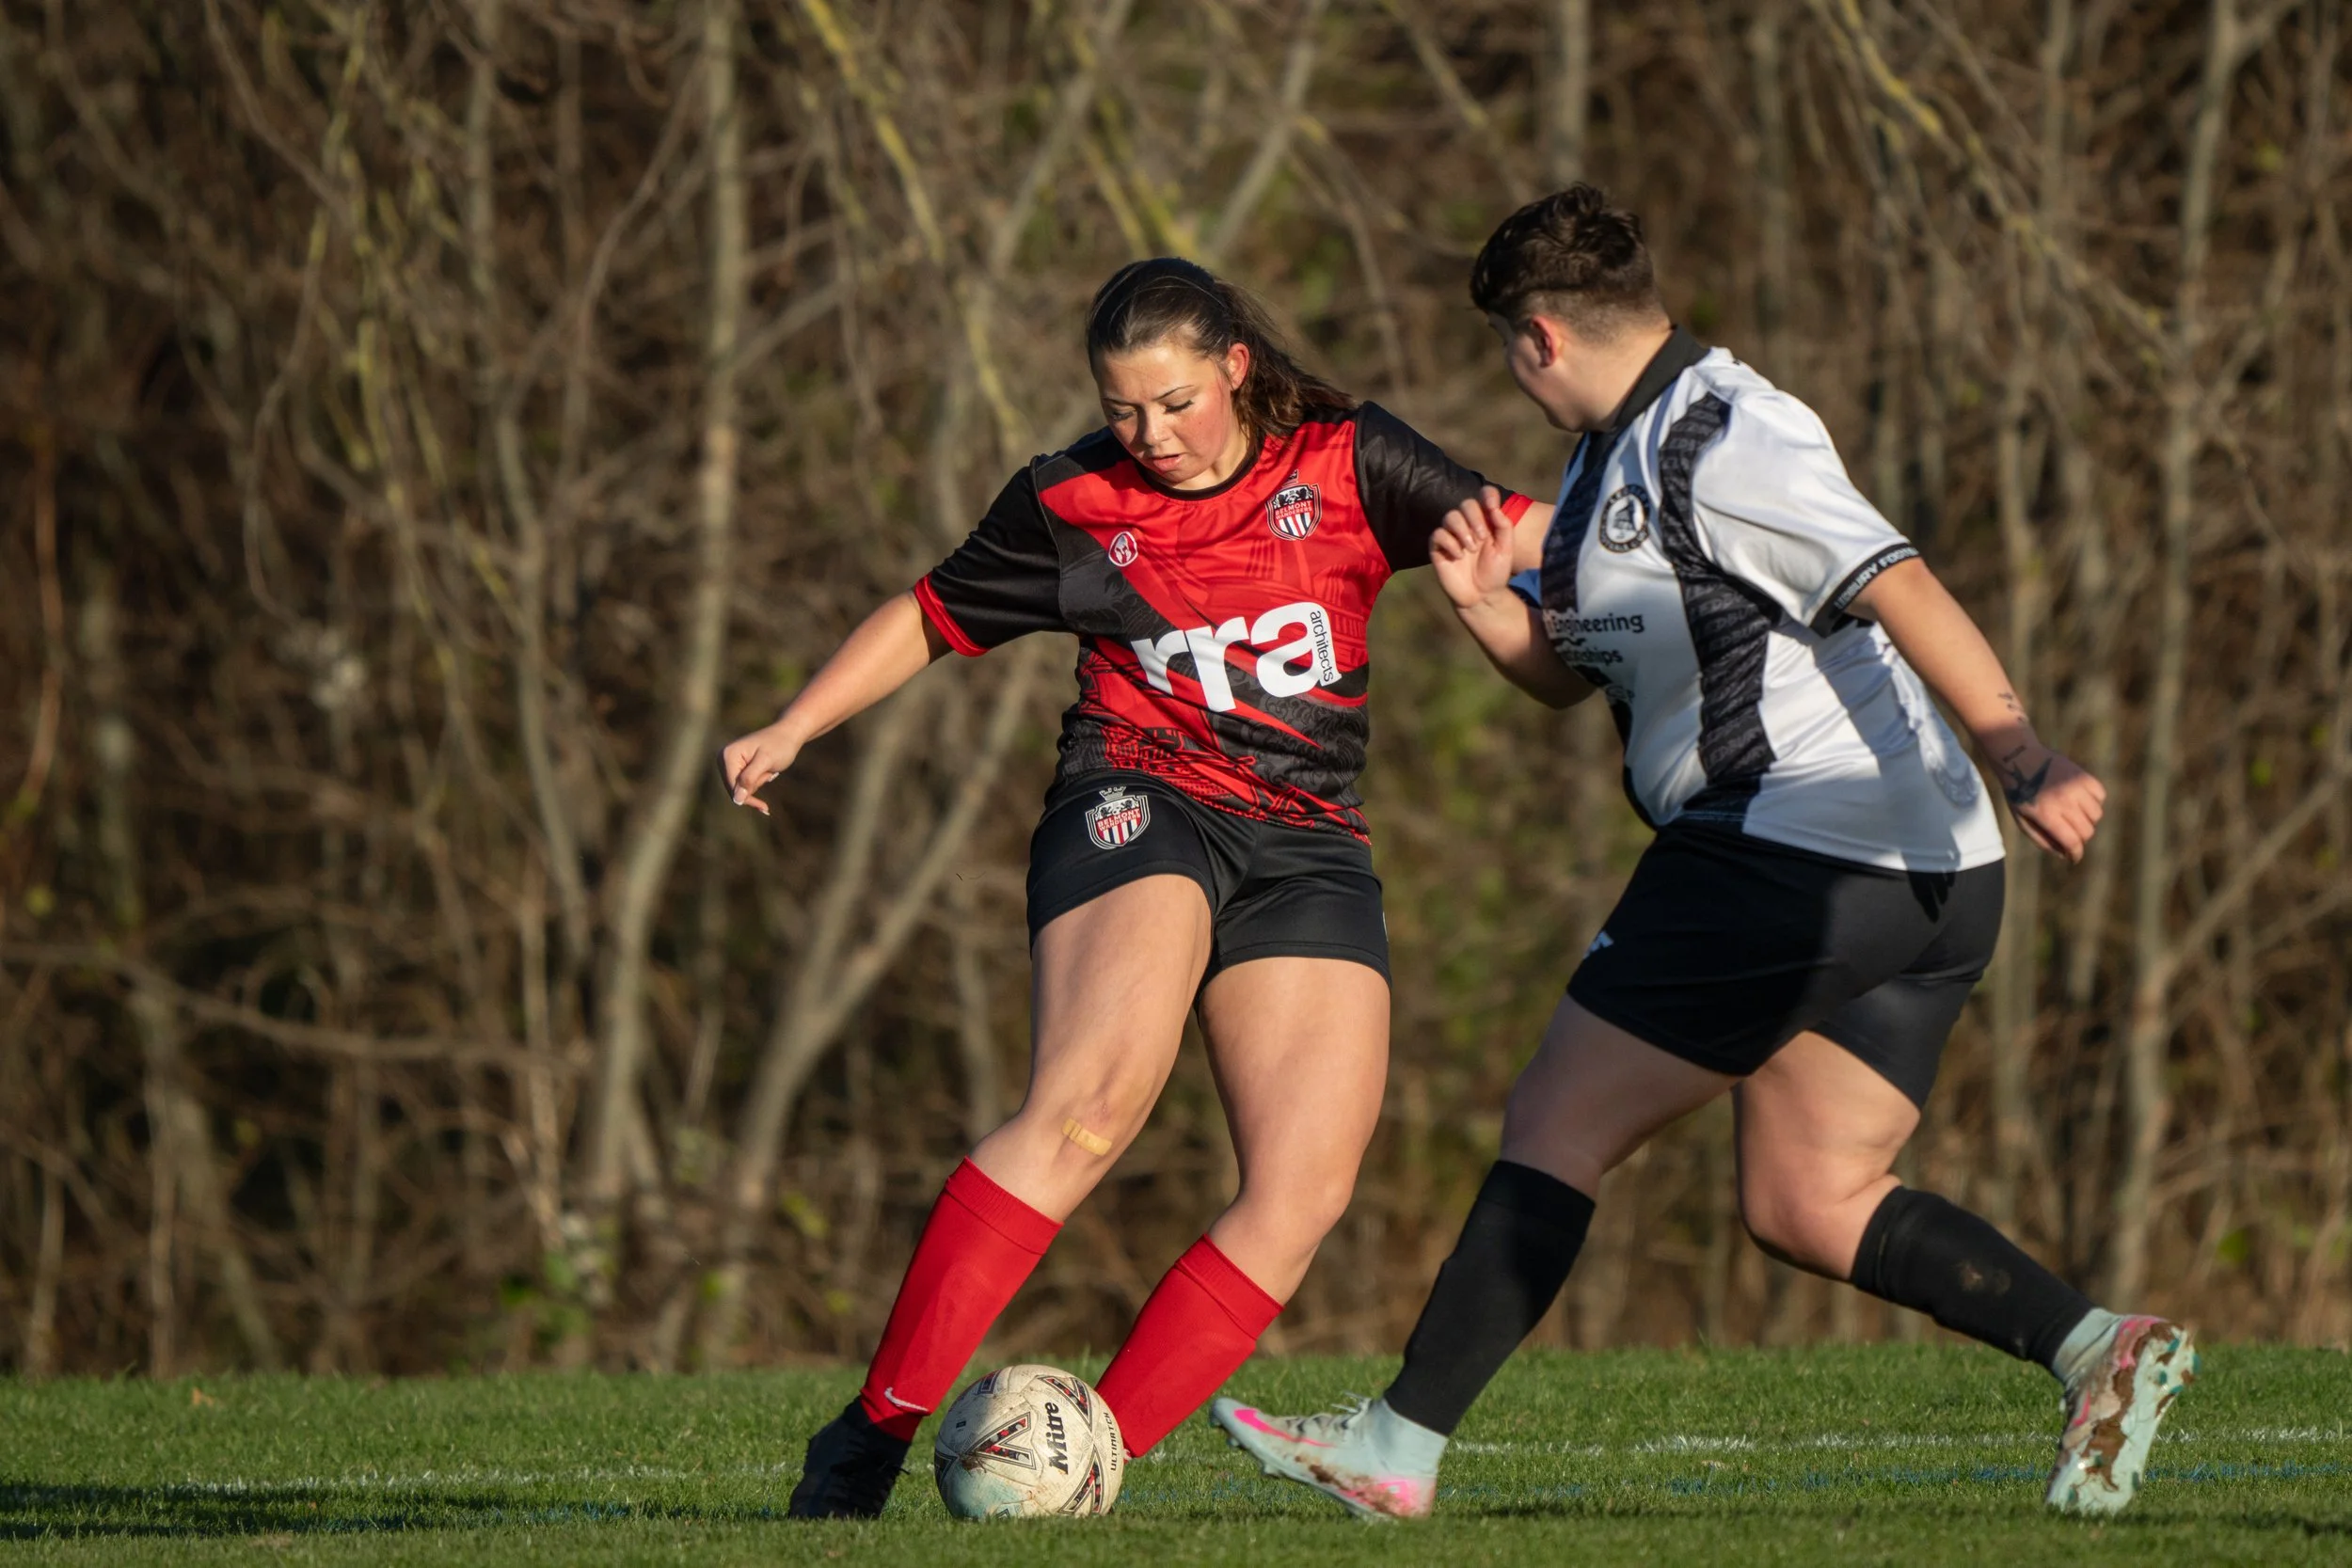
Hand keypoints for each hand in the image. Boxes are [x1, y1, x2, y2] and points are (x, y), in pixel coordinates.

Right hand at [719, 719, 803, 816]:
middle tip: (769, 774)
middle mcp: (724, 757)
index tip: (765, 809)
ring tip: (768, 770)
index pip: (732, 786)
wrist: (787, 734)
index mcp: (728, 754)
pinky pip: (743, 784)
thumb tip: (736, 799)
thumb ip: (749, 779)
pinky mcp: (735, 765)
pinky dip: (756, 783)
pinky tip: (768, 775)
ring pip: (740, 788)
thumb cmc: (779, 745)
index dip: (747, 798)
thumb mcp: (766, 762)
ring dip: (757, 783)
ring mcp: (729, 761)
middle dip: (753, 787)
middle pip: (734, 789)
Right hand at [1431, 486, 1519, 610]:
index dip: (1488, 495)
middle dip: (1475, 518)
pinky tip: (1458, 556)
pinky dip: (1450, 543)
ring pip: (1450, 516)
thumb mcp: (1506, 549)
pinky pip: (1438, 534)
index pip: (1484, 496)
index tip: (1492, 507)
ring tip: (1471, 548)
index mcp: (1486, 522)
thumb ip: (1504, 526)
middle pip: (1466, 504)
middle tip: (1483, 538)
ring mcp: (1452, 536)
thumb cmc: (1495, 572)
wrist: (1481, 596)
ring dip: (1462, 530)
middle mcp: (1468, 525)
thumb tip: (1493, 507)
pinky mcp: (1439, 548)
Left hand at [1992, 739, 2104, 862]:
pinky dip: (2094, 801)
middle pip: (2087, 831)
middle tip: (2070, 834)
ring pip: (2096, 815)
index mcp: (2046, 814)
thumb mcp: (2022, 820)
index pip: (2072, 841)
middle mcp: (2064, 801)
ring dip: (2088, 820)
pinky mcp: (2084, 776)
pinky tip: (2080, 799)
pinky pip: (2100, 796)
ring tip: (2072, 814)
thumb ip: (2042, 840)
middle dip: (2080, 839)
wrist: (2020, 758)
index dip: (2076, 854)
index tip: (2075, 858)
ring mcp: (2076, 787)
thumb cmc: (2019, 793)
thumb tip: (2064, 855)